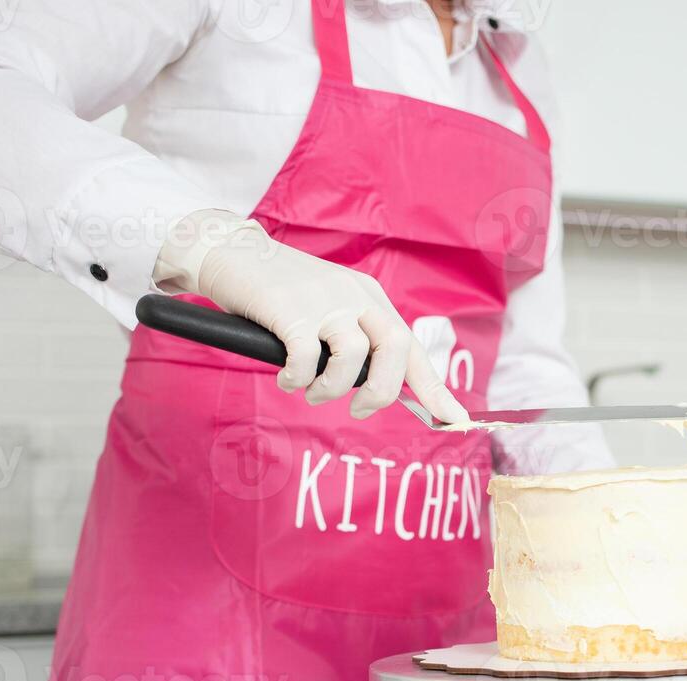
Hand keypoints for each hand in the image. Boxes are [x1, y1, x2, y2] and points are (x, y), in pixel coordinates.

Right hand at [155, 210, 467, 421]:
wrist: (232, 254)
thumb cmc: (280, 292)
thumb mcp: (329, 306)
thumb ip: (354, 339)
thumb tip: (374, 388)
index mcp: (370, 298)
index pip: (412, 348)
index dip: (435, 389)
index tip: (454, 421)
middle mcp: (355, 296)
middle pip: (394, 350)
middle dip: (382, 392)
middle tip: (358, 409)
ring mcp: (324, 301)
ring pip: (351, 359)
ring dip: (331, 389)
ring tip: (311, 391)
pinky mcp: (291, 311)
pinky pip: (306, 359)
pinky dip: (298, 379)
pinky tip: (287, 378)